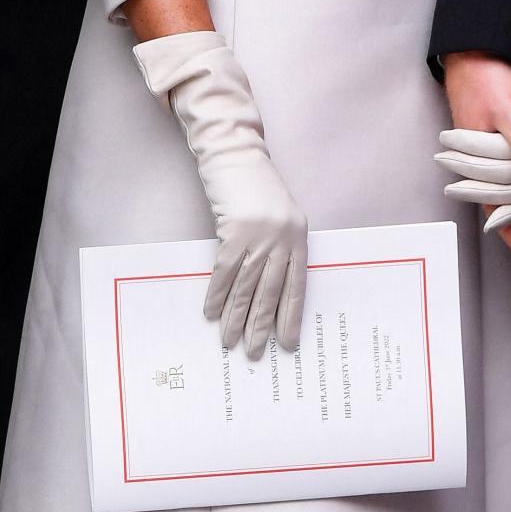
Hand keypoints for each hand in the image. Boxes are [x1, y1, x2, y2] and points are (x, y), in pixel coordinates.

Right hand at [133, 32, 306, 358]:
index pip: (296, 286)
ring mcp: (258, 235)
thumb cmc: (258, 190)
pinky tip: (210, 313)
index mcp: (298, 237)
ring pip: (247, 287)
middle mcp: (282, 238)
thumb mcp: (279, 219)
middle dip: (262, 325)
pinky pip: (225, 271)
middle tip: (255, 354)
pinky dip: (217, 294)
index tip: (287, 345)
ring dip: (236, 317)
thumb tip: (266, 297)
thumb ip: (278, 251)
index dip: (290, 317)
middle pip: (271, 292)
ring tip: (229, 342)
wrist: (238, 156)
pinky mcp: (234, 230)